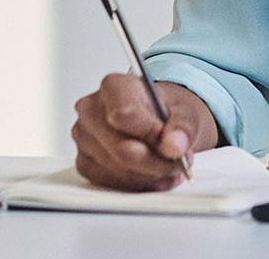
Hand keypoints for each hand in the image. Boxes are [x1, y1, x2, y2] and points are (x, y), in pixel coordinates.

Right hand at [71, 75, 219, 190]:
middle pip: (122, 149)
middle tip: (179, 159)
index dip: (152, 133)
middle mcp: (90, 110)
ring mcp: (83, 138)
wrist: (158, 121)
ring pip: (119, 170)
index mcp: (114, 86)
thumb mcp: (185, 111)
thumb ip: (183, 127)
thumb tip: (174, 147)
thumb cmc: (166, 111)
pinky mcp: (84, 163)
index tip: (170, 140)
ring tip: (168, 164)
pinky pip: (112, 183)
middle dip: (158, 161)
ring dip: (151, 174)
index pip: (125, 115)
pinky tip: (153, 173)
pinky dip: (139, 183)